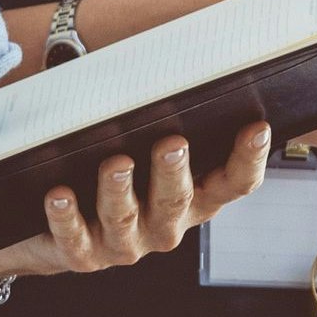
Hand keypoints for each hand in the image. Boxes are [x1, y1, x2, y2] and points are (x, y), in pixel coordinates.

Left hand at [0, 124, 268, 282]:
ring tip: (115, 166)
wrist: (69, 234)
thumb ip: (168, 120)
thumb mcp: (151, 151)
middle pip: (176, 200)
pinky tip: (58, 195)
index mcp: (194, 198)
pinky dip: (66, 216)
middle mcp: (165, 225)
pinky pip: (74, 238)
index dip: (248, 159)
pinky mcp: (83, 254)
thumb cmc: (123, 177)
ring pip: (124, 217)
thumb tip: (172, 62)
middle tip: (172, 144)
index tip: (258, 128)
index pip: (233, 184)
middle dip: (173, 173)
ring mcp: (126, 243)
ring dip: (119, 191)